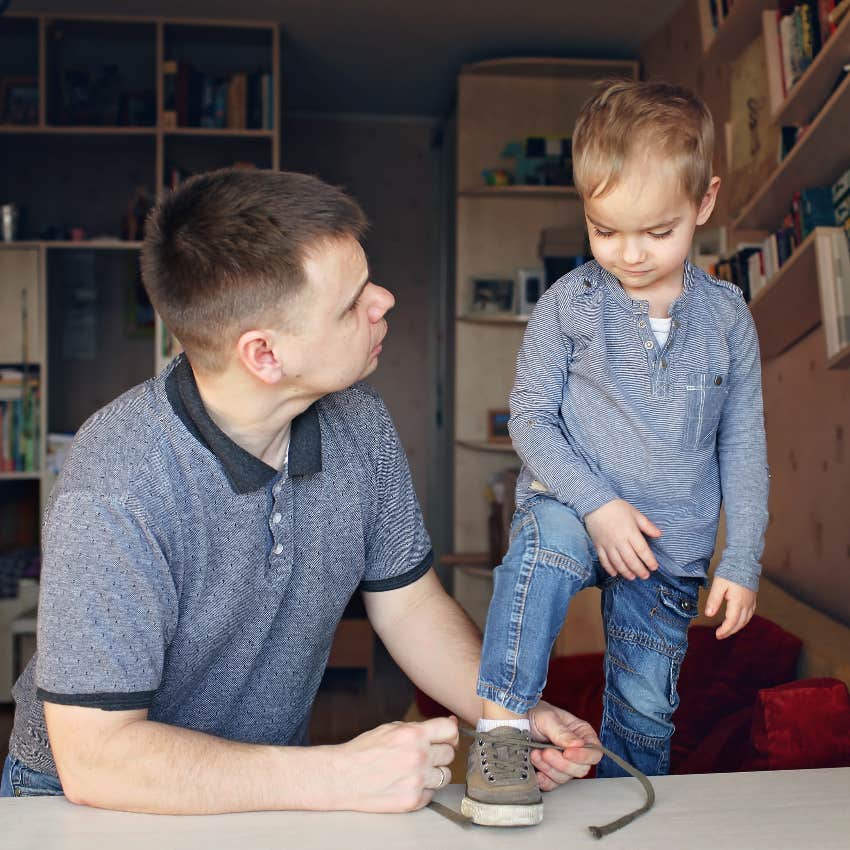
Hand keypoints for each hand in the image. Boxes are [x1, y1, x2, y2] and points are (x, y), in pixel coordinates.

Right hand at [334, 716, 457, 812]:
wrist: (342, 777)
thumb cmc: (363, 751)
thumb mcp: (391, 728)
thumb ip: (419, 727)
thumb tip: (448, 725)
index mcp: (413, 734)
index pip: (450, 730)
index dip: (450, 733)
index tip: (446, 738)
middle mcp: (419, 756)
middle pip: (449, 754)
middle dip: (439, 753)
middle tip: (424, 755)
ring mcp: (417, 780)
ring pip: (445, 776)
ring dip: (433, 773)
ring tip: (414, 771)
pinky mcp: (412, 800)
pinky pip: (432, 794)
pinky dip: (423, 790)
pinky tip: (407, 784)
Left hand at [527, 701, 601, 789]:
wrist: (515, 719)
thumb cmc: (534, 713)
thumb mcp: (548, 718)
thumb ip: (562, 732)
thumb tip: (578, 745)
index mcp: (581, 733)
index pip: (594, 752)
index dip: (584, 756)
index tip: (567, 753)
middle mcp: (575, 750)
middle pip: (581, 769)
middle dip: (561, 763)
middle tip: (545, 752)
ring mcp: (563, 763)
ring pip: (565, 777)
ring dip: (549, 768)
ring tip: (534, 754)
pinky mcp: (550, 772)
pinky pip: (552, 785)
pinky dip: (544, 781)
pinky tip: (536, 773)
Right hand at [584, 498, 660, 579]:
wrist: (595, 504)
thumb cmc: (617, 507)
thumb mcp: (635, 513)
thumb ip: (647, 525)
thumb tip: (659, 534)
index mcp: (630, 532)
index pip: (642, 551)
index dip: (649, 561)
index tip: (654, 568)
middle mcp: (619, 541)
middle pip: (631, 560)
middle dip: (639, 570)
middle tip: (645, 576)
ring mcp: (608, 544)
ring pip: (618, 563)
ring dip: (626, 572)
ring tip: (632, 577)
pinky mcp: (598, 545)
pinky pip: (604, 560)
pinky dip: (609, 568)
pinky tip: (615, 573)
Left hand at [705, 577, 756, 639]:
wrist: (743, 561)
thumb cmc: (730, 571)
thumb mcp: (718, 585)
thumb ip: (714, 600)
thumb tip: (709, 614)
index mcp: (738, 602)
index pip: (732, 621)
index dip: (725, 630)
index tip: (717, 635)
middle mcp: (747, 604)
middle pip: (740, 623)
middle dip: (730, 631)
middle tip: (720, 635)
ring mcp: (751, 601)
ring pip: (746, 620)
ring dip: (737, 627)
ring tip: (728, 630)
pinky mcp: (753, 598)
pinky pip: (750, 614)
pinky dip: (743, 620)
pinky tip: (738, 621)